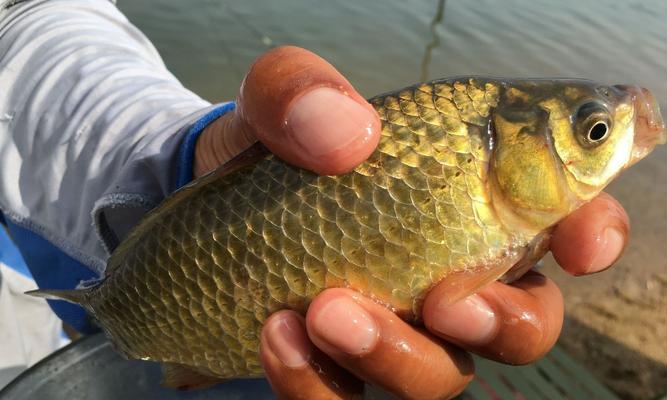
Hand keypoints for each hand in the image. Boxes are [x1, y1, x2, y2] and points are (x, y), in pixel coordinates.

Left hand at [195, 46, 628, 399]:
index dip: (590, 232)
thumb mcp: (276, 105)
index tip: (579, 242)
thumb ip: (301, 92)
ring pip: (440, 377)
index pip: (563, 219)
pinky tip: (277, 334)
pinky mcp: (339, 369)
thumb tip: (347, 135)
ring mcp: (398, 331)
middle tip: (444, 300)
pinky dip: (317, 381)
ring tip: (325, 309)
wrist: (208, 208)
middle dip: (501, 323)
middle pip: (521, 327)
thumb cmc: (273, 152)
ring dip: (395, 354)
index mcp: (467, 200)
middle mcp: (449, 275)